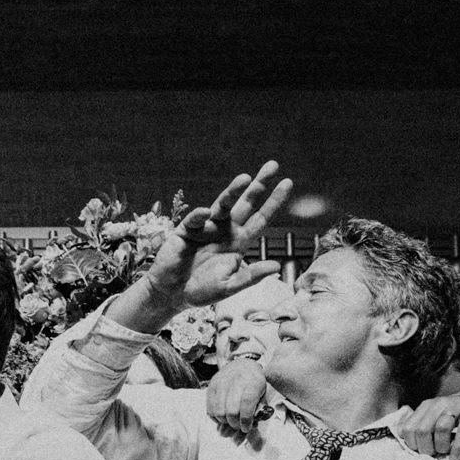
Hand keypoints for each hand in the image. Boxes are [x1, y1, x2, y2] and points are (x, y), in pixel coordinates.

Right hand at [141, 162, 293, 314]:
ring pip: (223, 204)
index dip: (273, 202)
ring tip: (245, 179)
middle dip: (259, 185)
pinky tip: (206, 213)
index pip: (261, 219)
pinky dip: (200, 215)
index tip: (287, 183)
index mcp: (239, 242)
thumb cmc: (201, 291)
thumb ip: (251, 276)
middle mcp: (225, 230)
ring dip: (233, 191)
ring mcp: (206, 228)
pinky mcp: (187, 230)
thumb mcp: (230, 286)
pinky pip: (196, 219)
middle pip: (246, 203)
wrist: (171, 294)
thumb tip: (277, 267)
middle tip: (272, 165)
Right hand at [204, 357, 270, 437]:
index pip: (247, 402)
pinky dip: (216, 417)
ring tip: (230, 421)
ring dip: (225, 422)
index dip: (246, 419)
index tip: (246, 428)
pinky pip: (210, 409)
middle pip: (231, 410)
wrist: (241, 364)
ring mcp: (221, 383)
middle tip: (238, 426)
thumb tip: (251, 424)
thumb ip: (258, 408)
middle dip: (235, 424)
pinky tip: (223, 416)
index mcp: (253, 381)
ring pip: (219, 412)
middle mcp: (236, 380)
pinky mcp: (211, 386)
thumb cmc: (253, 382)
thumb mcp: (262, 393)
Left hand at [397, 386, 459, 459]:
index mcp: (426, 406)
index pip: (409, 428)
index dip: (412, 444)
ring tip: (444, 453)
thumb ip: (419, 424)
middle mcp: (438, 404)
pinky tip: (455, 457)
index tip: (420, 451)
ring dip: (441, 446)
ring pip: (441, 428)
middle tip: (433, 454)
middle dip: (426, 448)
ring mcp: (455, 405)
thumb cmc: (454, 414)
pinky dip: (457, 447)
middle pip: (423, 430)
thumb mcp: (434, 416)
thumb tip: (401, 436)